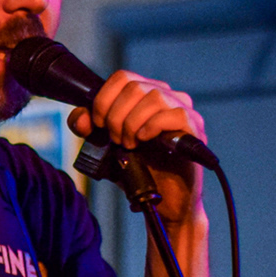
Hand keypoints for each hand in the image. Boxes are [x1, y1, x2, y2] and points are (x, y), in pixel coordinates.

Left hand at [69, 69, 206, 223]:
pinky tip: (144, 141)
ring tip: (130, 144)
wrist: (163, 199)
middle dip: (116, 116)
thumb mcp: (105, 148)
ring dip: (133, 123)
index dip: (104, 99)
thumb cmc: (138, 169)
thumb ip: (89, 130)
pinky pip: (174, 115)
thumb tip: (81, 118)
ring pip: (154, 97)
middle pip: (134, 86)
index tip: (99, 124)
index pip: (123, 77)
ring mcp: (183, 110)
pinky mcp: (194, 128)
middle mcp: (167, 95)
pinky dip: (152, 127)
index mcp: (145, 93)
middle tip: (116, 140)